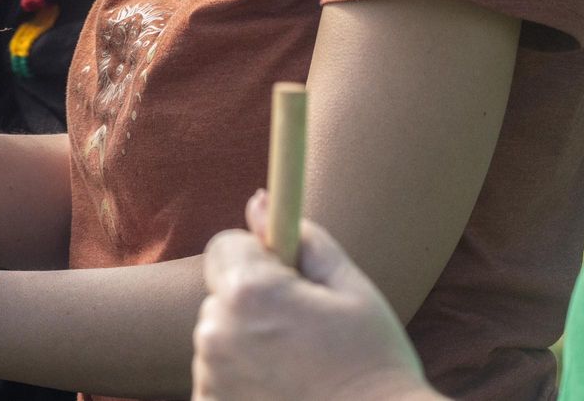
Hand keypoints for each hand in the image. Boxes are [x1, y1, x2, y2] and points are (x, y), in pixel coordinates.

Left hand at [193, 194, 438, 400]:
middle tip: (302, 337)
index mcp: (250, 291)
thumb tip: (259, 201)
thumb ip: (304, 240)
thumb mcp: (352, 291)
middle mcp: (217, 331)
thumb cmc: (374, 364)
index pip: (225, 246)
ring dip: (246, 347)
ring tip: (299, 372)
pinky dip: (241, 383)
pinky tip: (284, 394)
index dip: (258, 259)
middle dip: (252, 305)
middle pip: (220, 295)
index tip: (287, 284)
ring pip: (218, 339)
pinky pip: (216, 379)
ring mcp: (209, 375)